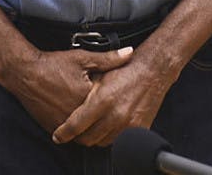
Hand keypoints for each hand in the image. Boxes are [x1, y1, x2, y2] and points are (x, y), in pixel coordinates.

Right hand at [3, 46, 133, 133]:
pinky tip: (77, 113)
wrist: (25, 73)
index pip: (109, 104)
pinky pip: (70, 134)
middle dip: (103, 113)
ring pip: (85, 130)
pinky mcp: (53, 127)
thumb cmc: (54, 64)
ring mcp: (63, 123)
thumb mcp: (83, 58)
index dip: (113, 97)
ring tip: (92, 109)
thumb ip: (108, 59)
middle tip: (104, 101)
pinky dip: (76, 127)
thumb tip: (129, 52)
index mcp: (87, 97)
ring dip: (90, 123)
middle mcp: (75, 114)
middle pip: (98, 119)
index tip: (116, 91)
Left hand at [51, 52, 173, 146]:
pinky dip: (110, 136)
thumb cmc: (127, 70)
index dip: (63, 133)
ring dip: (95, 137)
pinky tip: (108, 126)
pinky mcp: (138, 128)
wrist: (153, 70)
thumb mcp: (100, 74)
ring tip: (93, 126)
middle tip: (76, 130)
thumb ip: (84, 92)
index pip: (75, 126)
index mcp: (102, 100)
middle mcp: (115, 115)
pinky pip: (117, 141)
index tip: (59, 135)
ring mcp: (127, 124)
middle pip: (87, 138)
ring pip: (101, 142)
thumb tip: (67, 106)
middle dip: (79, 136)